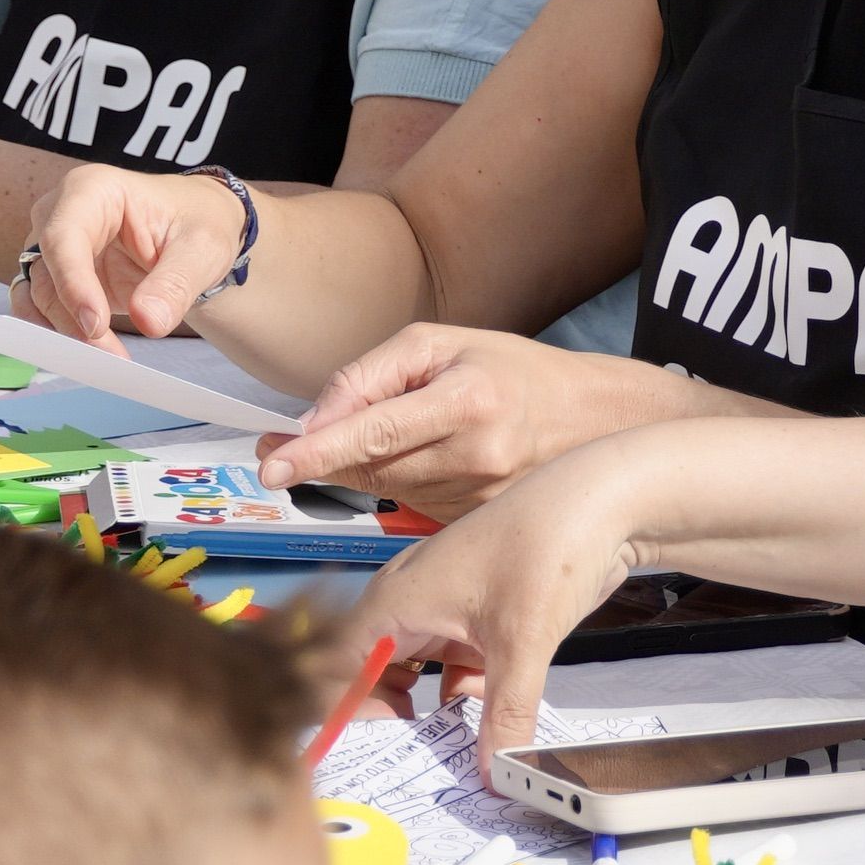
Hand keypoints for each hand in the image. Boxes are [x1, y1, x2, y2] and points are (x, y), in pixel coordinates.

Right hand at [19, 163, 253, 342]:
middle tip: (109, 355)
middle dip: (71, 317)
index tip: (95, 325)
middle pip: (45, 269)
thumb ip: (175, 283)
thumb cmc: (196, 225)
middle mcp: (62, 214)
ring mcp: (55, 247)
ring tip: (110, 358)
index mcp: (93, 189)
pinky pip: (42, 309)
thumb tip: (148, 322)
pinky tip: (93, 353)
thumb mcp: (201, 248)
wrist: (193, 236)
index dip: (72, 282)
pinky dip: (61, 334)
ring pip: (39, 296)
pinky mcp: (58, 277)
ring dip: (67, 332)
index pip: (64, 235)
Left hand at [264, 327, 697, 512]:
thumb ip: (370, 377)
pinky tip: (417, 458)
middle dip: (322, 459)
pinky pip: (411, 505)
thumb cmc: (514, 372)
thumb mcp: (441, 344)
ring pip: (387, 491)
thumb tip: (312, 421)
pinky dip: (396, 483)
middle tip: (281, 449)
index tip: (273, 466)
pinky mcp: (477, 520)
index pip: (376, 432)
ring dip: (361, 468)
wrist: (591, 420)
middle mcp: (477, 456)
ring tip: (372, 437)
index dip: (318, 451)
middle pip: (372, 468)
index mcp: (468, 401)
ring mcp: (480, 497)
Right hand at [346, 438, 659, 782]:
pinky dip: (460, 704)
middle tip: (403, 770)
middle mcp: (409, 606)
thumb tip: (494, 772)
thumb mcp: (523, 640)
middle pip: (369, 677)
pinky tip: (480, 735)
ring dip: (422, 717)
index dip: (340, 715)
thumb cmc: (547, 540)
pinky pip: (452, 673)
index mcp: (395, 601)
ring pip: (413, 678)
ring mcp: (443, 614)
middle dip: (380, 724)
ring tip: (437, 761)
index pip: (336, 668)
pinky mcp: (477, 622)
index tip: (363, 758)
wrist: (601, 502)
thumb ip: (505, 714)